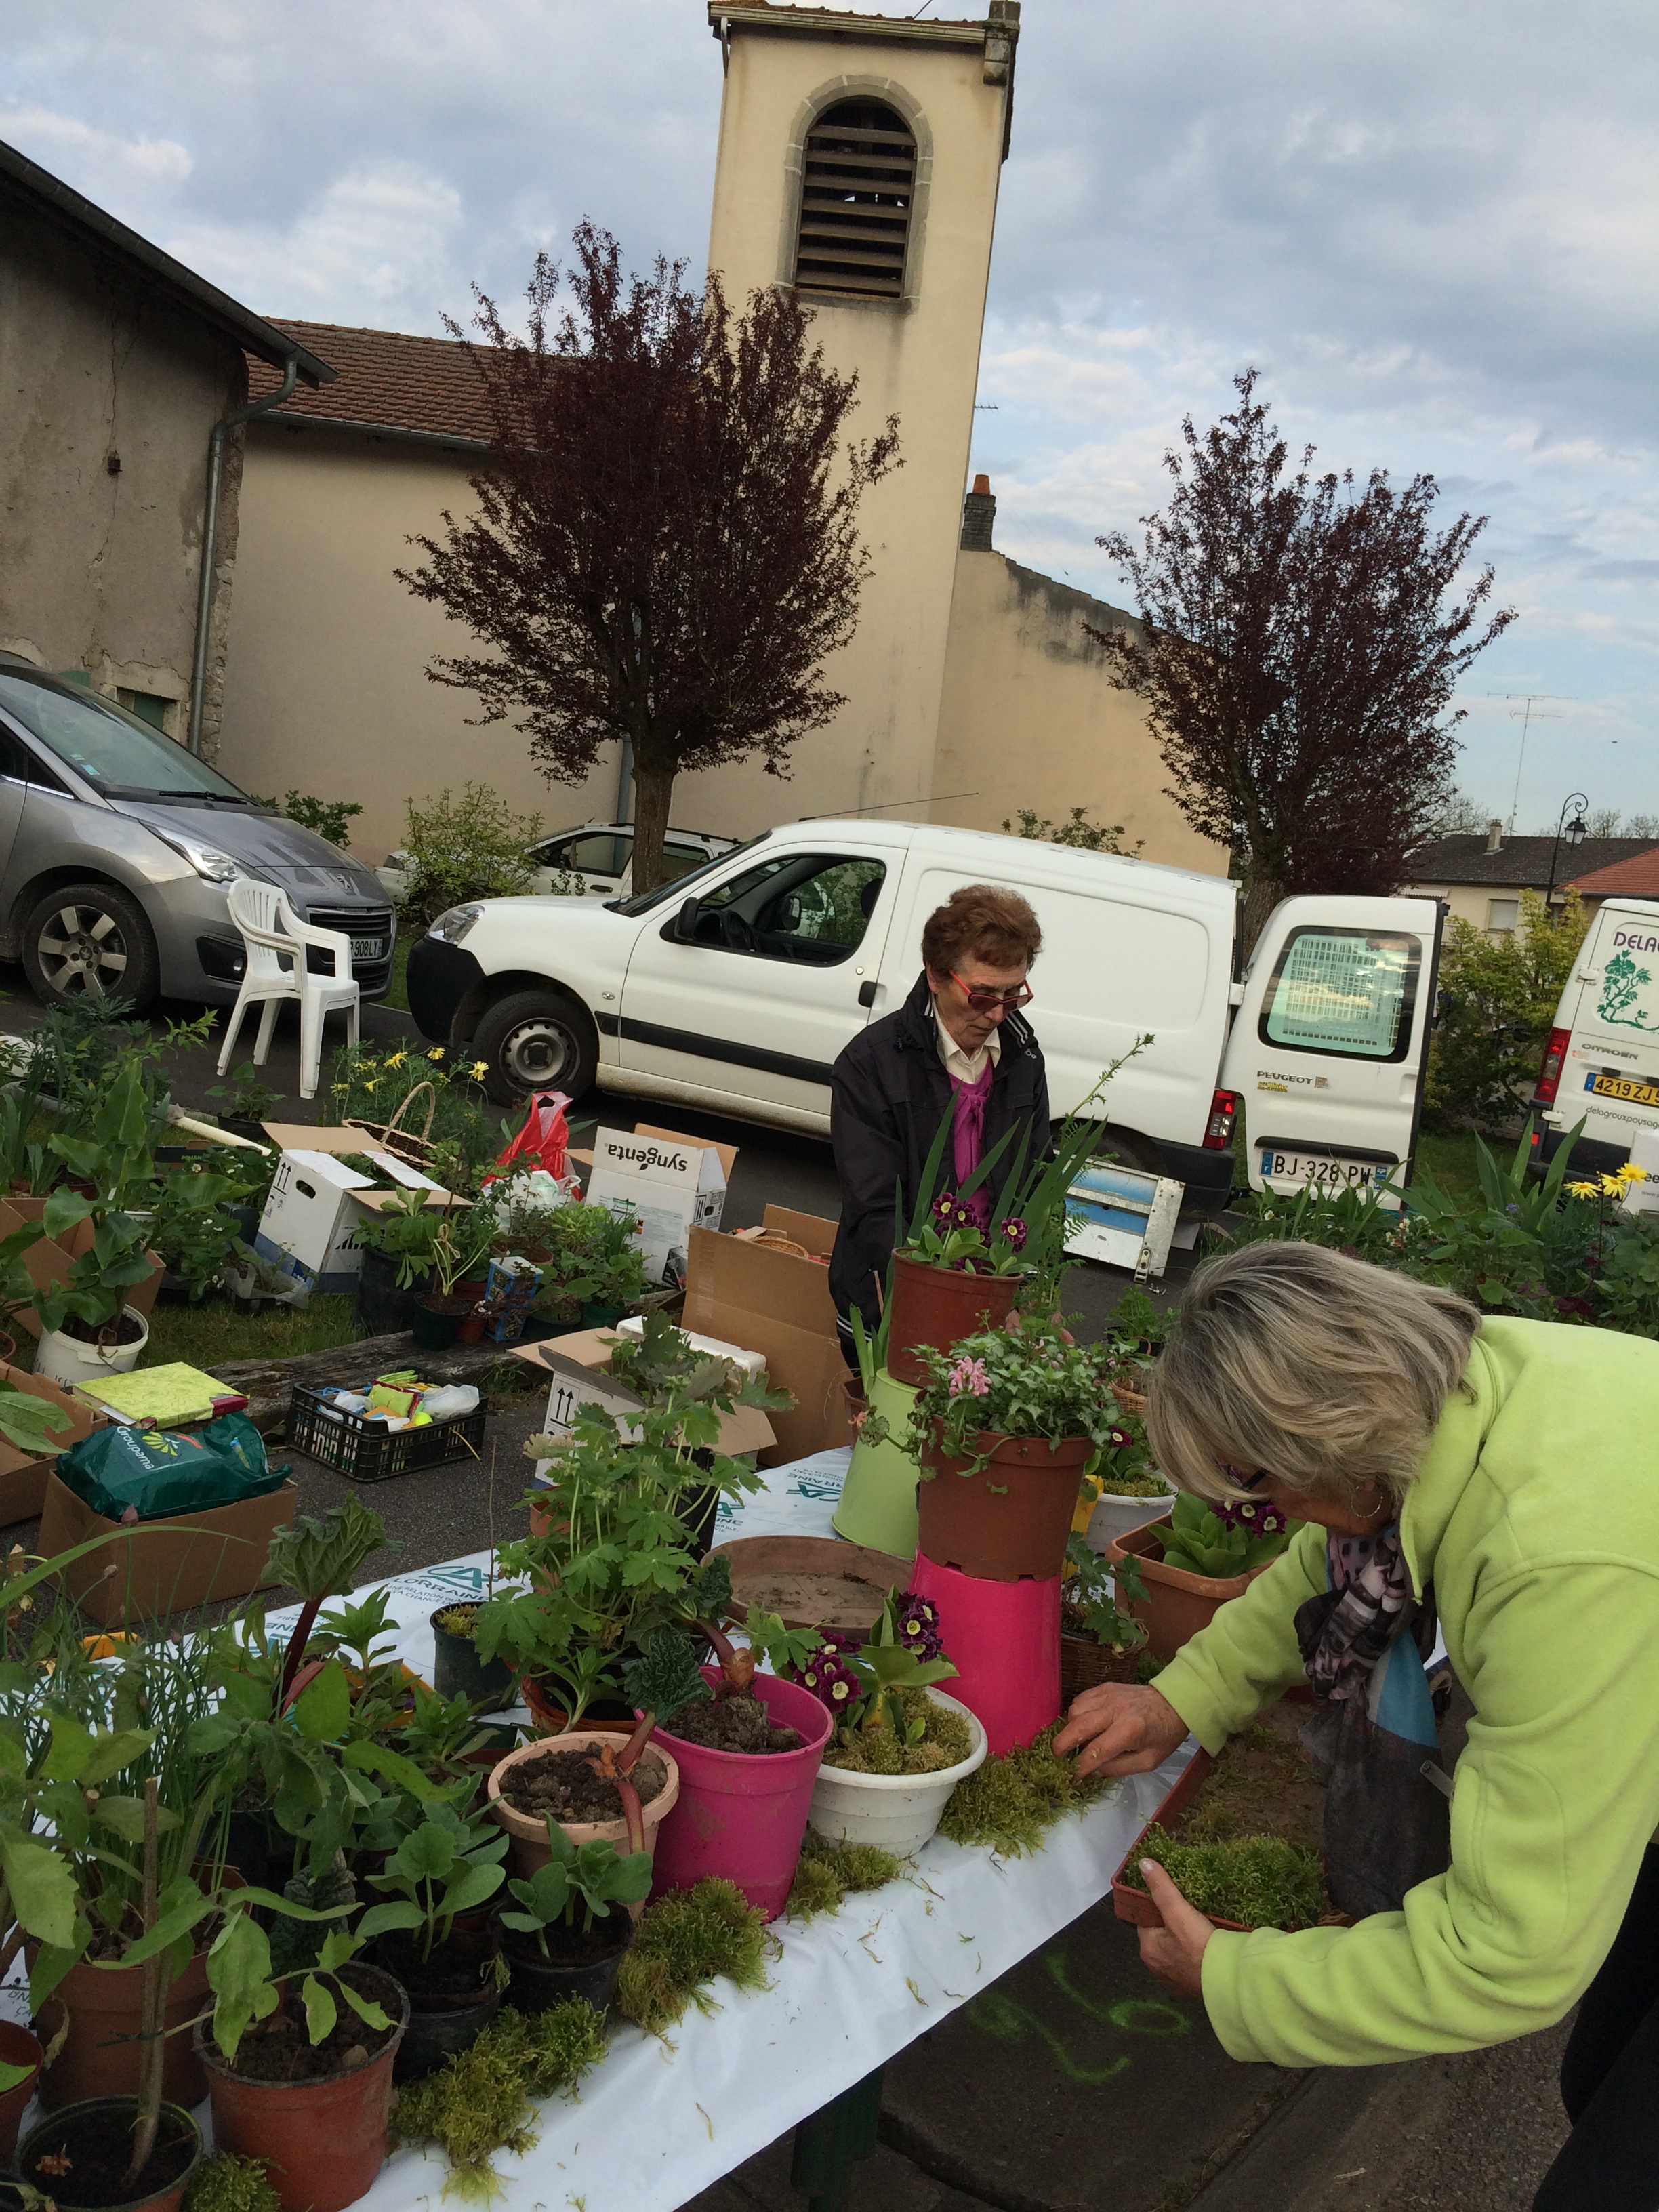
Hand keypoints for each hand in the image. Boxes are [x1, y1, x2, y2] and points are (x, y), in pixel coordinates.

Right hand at [1053, 1682, 1187, 1777]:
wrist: (1174, 1703)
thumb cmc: (1164, 1736)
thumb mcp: (1148, 1762)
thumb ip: (1118, 1768)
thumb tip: (1092, 1770)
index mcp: (1130, 1729)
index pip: (1096, 1750)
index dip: (1080, 1766)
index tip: (1073, 1776)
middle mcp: (1116, 1709)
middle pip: (1078, 1726)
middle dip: (1062, 1745)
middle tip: (1057, 1758)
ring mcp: (1108, 1695)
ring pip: (1074, 1711)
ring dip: (1069, 1728)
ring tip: (1074, 1741)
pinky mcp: (1104, 1687)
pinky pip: (1079, 1700)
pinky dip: (1075, 1714)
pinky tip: (1082, 1725)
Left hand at [1136, 1858, 1215, 1999]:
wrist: (1226, 1980)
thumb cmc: (1198, 1944)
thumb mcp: (1178, 1910)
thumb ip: (1161, 1887)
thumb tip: (1143, 1863)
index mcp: (1147, 1949)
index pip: (1145, 1922)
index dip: (1156, 1909)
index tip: (1171, 1900)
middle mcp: (1155, 1967)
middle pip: (1159, 1937)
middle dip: (1170, 1926)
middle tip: (1187, 1912)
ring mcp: (1172, 1980)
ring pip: (1173, 1952)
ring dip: (1181, 1943)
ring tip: (1197, 1928)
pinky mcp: (1188, 1988)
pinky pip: (1186, 1966)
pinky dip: (1191, 1957)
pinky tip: (1203, 1949)